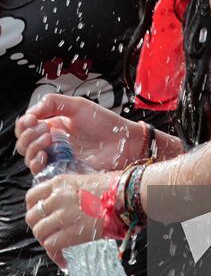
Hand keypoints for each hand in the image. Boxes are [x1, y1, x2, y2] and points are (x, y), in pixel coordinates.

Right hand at [15, 93, 144, 175]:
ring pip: (29, 157)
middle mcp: (52, 143)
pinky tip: (46, 154)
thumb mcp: (78, 106)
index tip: (32, 119)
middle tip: (44, 129)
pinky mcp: (61, 172)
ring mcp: (56, 158)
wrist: (122, 142)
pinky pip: (39, 172)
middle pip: (24, 143)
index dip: (24, 124)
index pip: (26, 127)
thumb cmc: (105, 124)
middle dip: (28, 135)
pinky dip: (36, 162)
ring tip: (48, 138)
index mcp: (54, 126)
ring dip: (32, 146)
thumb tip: (31, 112)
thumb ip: (53, 103)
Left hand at [25, 170, 114, 266]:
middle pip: (32, 217)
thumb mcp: (84, 181)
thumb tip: (60, 206)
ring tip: (57, 246)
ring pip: (39, 233)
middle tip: (50, 233)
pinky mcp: (71, 232)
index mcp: (61, 183)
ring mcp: (63, 215)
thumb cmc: (113, 188)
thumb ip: (68, 192)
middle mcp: (58, 197)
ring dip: (46, 242)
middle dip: (38, 227)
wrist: (127, 196)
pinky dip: (55, 256)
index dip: (34, 209)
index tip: (41, 216)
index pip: (32, 197)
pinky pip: (51, 247)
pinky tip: (63, 259)